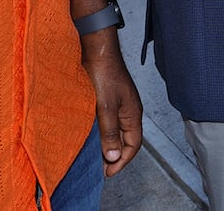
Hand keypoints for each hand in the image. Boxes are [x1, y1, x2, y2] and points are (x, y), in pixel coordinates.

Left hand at [81, 32, 142, 176]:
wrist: (96, 49)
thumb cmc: (103, 74)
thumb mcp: (105, 106)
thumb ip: (110, 132)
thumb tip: (114, 156)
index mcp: (133, 114)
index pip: (134, 145)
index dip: (122, 161)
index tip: (107, 173)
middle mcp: (128, 111)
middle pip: (126, 140)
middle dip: (114, 156)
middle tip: (98, 169)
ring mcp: (119, 105)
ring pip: (116, 131)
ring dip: (107, 145)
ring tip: (93, 156)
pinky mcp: (108, 99)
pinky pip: (108, 122)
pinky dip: (101, 133)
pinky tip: (89, 136)